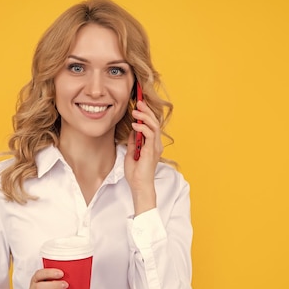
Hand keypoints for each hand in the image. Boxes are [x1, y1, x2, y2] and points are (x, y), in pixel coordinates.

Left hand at [125, 99, 161, 214]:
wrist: (139, 186)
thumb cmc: (136, 173)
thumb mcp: (131, 153)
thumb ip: (133, 142)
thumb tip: (132, 131)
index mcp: (152, 144)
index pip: (152, 125)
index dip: (146, 114)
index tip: (139, 105)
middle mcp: (156, 144)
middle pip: (154, 122)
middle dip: (147, 111)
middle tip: (139, 102)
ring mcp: (155, 147)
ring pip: (154, 125)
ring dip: (144, 117)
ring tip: (135, 111)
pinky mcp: (152, 151)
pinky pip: (149, 134)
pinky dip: (142, 127)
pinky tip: (134, 125)